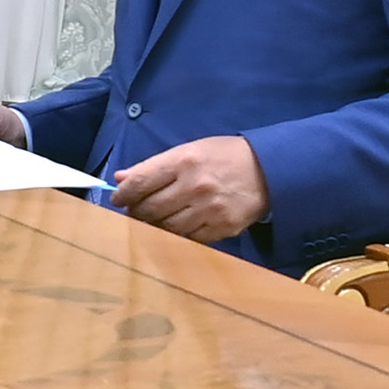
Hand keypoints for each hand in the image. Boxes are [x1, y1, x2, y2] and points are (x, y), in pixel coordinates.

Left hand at [110, 135, 269, 243]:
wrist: (270, 169)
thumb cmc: (224, 156)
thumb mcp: (189, 150)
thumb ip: (154, 165)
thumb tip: (121, 178)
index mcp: (184, 161)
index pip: (140, 182)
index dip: (123, 194)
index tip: (118, 199)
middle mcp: (195, 186)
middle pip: (150, 208)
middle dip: (136, 212)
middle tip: (134, 212)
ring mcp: (209, 209)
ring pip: (167, 227)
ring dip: (155, 225)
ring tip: (153, 220)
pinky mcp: (222, 228)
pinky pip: (190, 238)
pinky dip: (178, 235)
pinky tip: (177, 227)